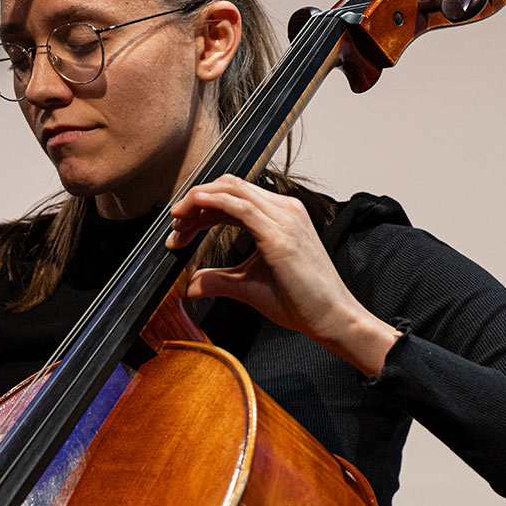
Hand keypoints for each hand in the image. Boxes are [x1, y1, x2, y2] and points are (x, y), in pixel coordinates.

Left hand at [166, 175, 397, 373]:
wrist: (331, 318)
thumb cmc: (299, 301)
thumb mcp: (247, 286)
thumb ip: (217, 280)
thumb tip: (188, 285)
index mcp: (280, 215)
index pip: (233, 196)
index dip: (202, 207)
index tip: (180, 229)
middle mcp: (284, 209)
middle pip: (229, 187)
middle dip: (195, 202)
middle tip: (174, 225)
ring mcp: (284, 217)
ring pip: (231, 190)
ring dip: (197, 202)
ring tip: (177, 222)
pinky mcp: (280, 233)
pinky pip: (240, 207)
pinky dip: (212, 203)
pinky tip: (192, 210)